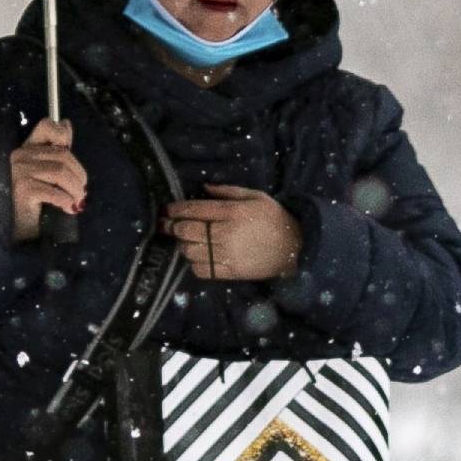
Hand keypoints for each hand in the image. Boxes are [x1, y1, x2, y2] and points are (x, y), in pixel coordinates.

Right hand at [9, 118, 87, 238]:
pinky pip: (54, 191)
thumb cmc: (40, 198)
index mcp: (27, 147)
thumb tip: (66, 123)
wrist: (25, 227)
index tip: (71, 155)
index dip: (62, 135)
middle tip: (82, 191)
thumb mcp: (51, 171)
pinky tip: (68, 208)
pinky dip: (66, 201)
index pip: (46, 126)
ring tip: (78, 201)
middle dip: (79, 175)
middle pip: (62, 155)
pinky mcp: (22, 189)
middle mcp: (20, 155)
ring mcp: (19, 172)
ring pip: (61, 172)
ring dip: (76, 190)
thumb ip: (59, 148)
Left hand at [166, 186, 303, 282]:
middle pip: (187, 231)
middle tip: (166, 225)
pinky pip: (201, 270)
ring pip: (190, 251)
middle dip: (172, 227)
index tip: (166, 210)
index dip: (175, 210)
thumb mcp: (255, 196)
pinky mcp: (229, 272)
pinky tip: (196, 256)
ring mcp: (226, 255)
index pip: (194, 210)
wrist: (295, 248)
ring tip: (183, 241)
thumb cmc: (274, 218)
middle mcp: (225, 233)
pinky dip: (193, 263)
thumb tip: (204, 188)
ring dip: (182, 245)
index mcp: (232, 212)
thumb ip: (228, 191)